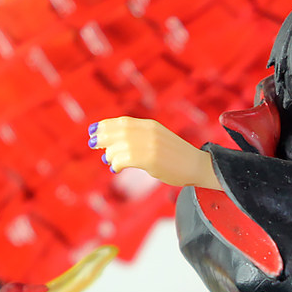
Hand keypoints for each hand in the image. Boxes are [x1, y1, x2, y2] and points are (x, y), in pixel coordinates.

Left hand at [87, 117, 219, 188]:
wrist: (198, 166)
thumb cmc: (178, 158)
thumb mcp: (160, 141)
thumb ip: (142, 139)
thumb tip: (117, 145)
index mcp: (152, 126)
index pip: (123, 122)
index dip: (106, 125)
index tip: (94, 130)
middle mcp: (150, 132)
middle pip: (118, 131)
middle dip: (102, 137)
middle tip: (93, 144)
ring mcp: (151, 145)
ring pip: (120, 146)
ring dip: (110, 154)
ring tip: (109, 161)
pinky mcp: (151, 159)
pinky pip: (125, 159)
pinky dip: (116, 164)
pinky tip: (116, 168)